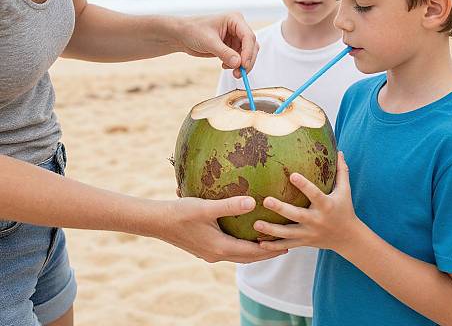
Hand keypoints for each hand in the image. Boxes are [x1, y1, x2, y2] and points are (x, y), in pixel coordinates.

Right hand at [152, 195, 286, 262]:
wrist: (156, 221)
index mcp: (220, 248)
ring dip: (253, 251)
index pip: (252, 252)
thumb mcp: (206, 207)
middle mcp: (216, 254)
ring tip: (267, 243)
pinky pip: (228, 250)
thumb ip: (229, 205)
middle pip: (247, 257)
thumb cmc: (180, 213)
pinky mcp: (203, 247)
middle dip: (265, 253)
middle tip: (284, 246)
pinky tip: (242, 235)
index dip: (270, 249)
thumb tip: (253, 202)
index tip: (287, 245)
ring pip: (237, 255)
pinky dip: (241, 246)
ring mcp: (208, 252)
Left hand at [175, 13, 258, 77]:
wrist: (182, 35)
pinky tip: (225, 66)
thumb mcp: (209, 42)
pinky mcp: (232, 47)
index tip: (243, 65)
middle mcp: (238, 28)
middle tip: (239, 73)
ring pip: (248, 54)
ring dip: (242, 65)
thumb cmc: (193, 31)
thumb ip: (224, 52)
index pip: (248, 36)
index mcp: (235, 19)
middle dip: (247, 61)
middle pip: (252, 46)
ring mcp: (235, 38)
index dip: (248, 52)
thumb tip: (238, 63)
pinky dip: (236, 65)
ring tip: (233, 72)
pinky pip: (240, 58)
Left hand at [254, 152, 359, 252]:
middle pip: (296, 215)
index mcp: (326, 206)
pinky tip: (258, 243)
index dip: (304, 185)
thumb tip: (339, 151)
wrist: (348, 238)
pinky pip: (286, 245)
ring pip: (288, 233)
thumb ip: (341, 171)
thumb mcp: (345, 191)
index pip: (315, 194)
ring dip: (271, 230)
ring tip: (256, 224)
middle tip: (266, 200)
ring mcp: (309, 233)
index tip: (293, 174)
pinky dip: (273, 246)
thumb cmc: (345, 209)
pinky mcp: (304, 242)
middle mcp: (316, 220)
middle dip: (281, 209)